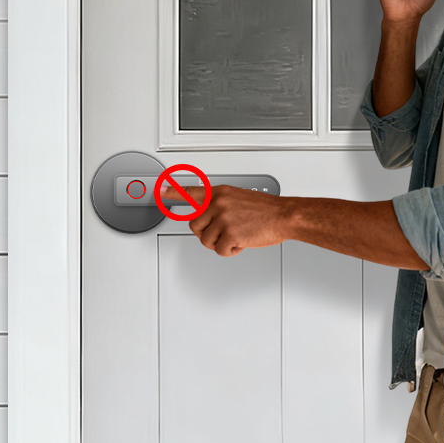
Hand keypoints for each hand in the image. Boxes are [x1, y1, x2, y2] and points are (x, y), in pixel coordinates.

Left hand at [159, 183, 294, 256]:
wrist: (284, 216)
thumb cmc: (265, 210)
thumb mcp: (237, 197)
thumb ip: (219, 203)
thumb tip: (206, 213)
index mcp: (219, 193)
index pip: (190, 191)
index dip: (172, 193)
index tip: (159, 192)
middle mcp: (218, 203)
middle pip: (194, 225)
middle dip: (207, 233)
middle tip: (223, 232)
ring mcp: (223, 218)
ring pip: (206, 240)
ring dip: (221, 243)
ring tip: (237, 235)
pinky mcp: (230, 234)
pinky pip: (219, 250)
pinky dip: (230, 251)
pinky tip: (241, 242)